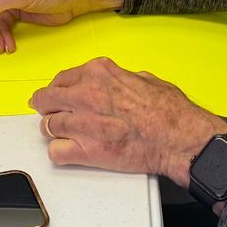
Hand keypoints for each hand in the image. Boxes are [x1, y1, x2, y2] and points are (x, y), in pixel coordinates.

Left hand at [30, 58, 226, 182]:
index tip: (56, 95)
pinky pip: (56, 152)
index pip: (62, 78)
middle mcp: (86, 94)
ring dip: (54, 131)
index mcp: (99, 73)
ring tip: (63, 135)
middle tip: (49, 114)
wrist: (179, 139)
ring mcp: (84, 123)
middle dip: (47, 108)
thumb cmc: (170, 112)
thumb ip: (121, 78)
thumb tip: (116, 83)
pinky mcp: (87, 150)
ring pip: (47, 126)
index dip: (57, 90)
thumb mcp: (145, 79)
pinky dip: (60, 153)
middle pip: (46, 100)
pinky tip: (70, 152)